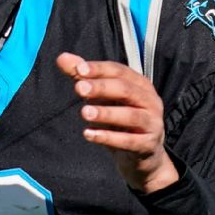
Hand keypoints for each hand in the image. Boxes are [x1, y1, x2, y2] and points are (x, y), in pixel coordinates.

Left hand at [55, 53, 178, 193]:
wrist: (142, 156)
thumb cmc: (120, 120)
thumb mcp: (102, 98)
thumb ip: (83, 77)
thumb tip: (61, 58)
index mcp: (139, 84)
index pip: (119, 71)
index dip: (99, 69)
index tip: (78, 69)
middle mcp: (150, 101)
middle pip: (126, 90)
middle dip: (102, 88)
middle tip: (79, 89)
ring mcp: (152, 123)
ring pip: (131, 115)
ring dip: (106, 113)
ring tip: (84, 113)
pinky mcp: (148, 145)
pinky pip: (130, 141)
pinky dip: (109, 138)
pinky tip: (89, 134)